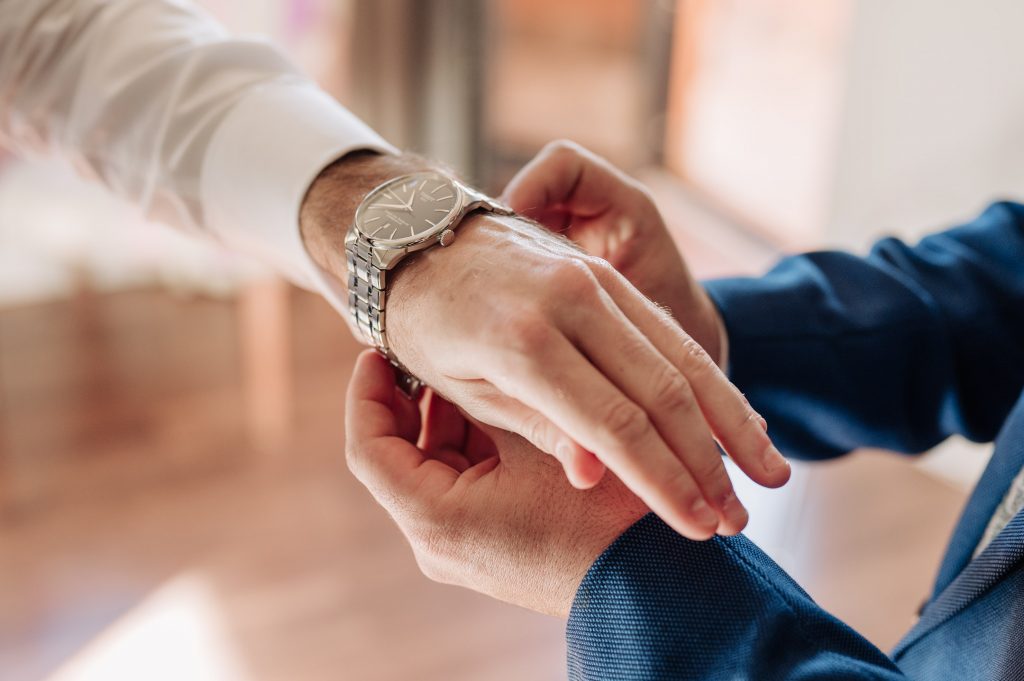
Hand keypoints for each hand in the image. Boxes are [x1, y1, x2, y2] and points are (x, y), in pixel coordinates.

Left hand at [303, 152, 788, 539]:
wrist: (416, 240)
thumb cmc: (425, 328)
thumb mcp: (463, 388)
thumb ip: (538, 429)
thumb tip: (596, 478)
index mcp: (523, 340)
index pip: (614, 424)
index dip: (662, 482)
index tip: (698, 528)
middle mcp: (569, 301)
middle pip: (662, 392)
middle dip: (707, 463)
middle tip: (739, 520)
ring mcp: (594, 279)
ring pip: (681, 355)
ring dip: (729, 421)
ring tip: (769, 475)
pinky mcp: (606, 273)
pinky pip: (669, 328)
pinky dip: (709, 377)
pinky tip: (738, 416)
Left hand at [345, 350, 647, 615]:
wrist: (662, 589)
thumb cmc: (602, 516)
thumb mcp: (545, 445)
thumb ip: (502, 404)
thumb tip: (467, 356)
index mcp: (438, 517)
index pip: (370, 451)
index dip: (367, 398)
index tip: (374, 355)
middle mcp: (444, 540)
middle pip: (405, 456)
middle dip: (416, 403)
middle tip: (422, 353)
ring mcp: (471, 546)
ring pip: (442, 465)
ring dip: (453, 418)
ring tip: (468, 367)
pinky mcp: (499, 544)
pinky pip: (472, 480)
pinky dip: (481, 442)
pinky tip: (504, 400)